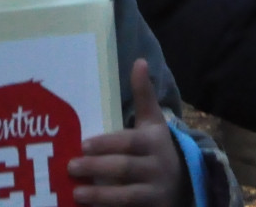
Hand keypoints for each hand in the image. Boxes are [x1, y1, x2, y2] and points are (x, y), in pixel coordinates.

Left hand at [69, 59, 185, 206]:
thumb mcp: (153, 122)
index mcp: (154, 142)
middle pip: (125, 168)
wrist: (184, 184)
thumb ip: (144, 95)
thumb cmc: (157, 148)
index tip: (84, 144)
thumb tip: (139, 60)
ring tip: (77, 194)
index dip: (107, 144)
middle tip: (71, 167)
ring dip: (101, 195)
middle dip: (97, 168)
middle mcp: (157, 167)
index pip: (130, 142)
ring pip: (127, 195)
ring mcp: (155, 192)